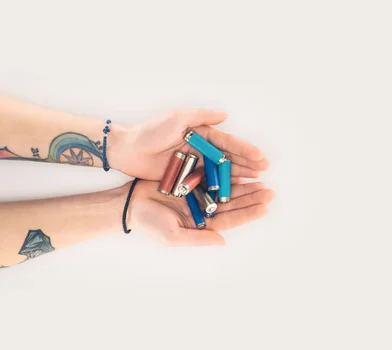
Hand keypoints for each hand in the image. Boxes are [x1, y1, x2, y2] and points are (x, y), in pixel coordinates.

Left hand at [108, 110, 269, 179]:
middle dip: (247, 164)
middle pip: (228, 158)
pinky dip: (221, 187)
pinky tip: (235, 192)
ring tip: (255, 182)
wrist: (128, 151)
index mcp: (200, 134)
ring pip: (221, 172)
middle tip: (264, 172)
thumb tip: (225, 115)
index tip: (260, 157)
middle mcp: (200, 149)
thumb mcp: (176, 119)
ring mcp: (194, 164)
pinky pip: (207, 183)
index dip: (244, 150)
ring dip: (239, 176)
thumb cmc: (150, 132)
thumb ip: (200, 116)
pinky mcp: (186, 177)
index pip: (227, 143)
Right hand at [126, 180, 273, 245]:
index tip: (265, 208)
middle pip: (233, 204)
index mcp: (202, 225)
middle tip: (270, 191)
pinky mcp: (192, 181)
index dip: (248, 214)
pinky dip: (226, 174)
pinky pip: (213, 177)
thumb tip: (223, 241)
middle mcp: (204, 211)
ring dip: (243, 186)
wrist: (130, 203)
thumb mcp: (173, 236)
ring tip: (260, 180)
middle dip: (252, 198)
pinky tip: (239, 170)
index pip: (230, 220)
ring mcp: (199, 195)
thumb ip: (199, 238)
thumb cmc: (149, 222)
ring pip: (226, 190)